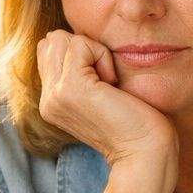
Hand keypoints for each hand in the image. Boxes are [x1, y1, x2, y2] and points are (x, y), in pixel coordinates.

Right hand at [36, 30, 175, 168]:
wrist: (145, 152)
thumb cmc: (135, 122)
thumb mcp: (99, 96)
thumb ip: (80, 73)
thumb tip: (76, 42)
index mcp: (52, 102)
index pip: (48, 50)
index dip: (79, 53)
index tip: (102, 81)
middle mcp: (48, 100)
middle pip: (52, 41)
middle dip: (83, 49)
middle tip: (106, 81)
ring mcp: (55, 95)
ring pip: (61, 39)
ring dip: (92, 51)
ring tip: (109, 82)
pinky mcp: (70, 88)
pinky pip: (80, 44)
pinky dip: (102, 54)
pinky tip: (113, 83)